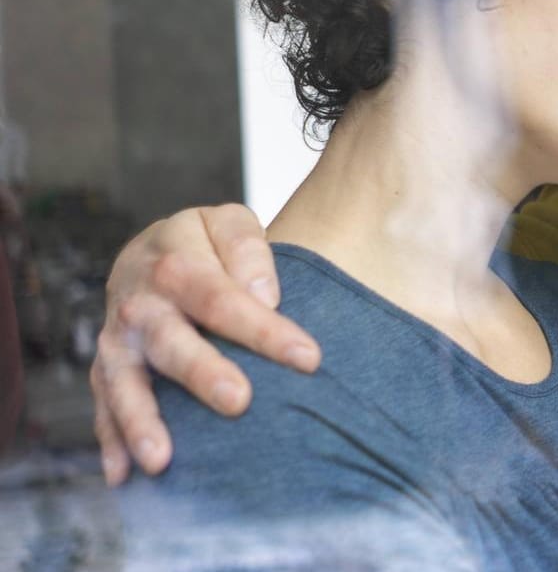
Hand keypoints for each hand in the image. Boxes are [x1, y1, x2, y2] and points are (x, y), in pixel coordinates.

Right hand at [91, 203, 319, 484]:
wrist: (155, 250)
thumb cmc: (208, 245)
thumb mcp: (230, 223)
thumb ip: (248, 250)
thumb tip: (264, 296)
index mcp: (174, 262)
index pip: (223, 297)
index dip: (264, 329)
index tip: (309, 358)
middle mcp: (138, 303)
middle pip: (171, 341)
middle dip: (203, 373)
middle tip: (239, 401)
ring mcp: (117, 340)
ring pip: (125, 382)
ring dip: (141, 422)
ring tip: (162, 461)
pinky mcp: (106, 370)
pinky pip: (103, 407)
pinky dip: (111, 442)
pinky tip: (123, 477)